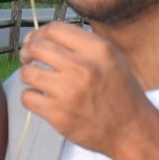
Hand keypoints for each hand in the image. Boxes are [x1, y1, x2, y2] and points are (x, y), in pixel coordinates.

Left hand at [19, 21, 151, 156]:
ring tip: (37, 80)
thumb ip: (83, 44)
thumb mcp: (112, 58)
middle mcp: (83, 68)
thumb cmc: (120, 94)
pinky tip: (40, 98)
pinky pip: (27, 97)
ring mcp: (69, 92)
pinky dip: (30, 96)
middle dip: (28, 51)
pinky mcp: (58, 114)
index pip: (55, 29)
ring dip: (28, 74)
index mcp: (98, 50)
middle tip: (28, 58)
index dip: (40, 33)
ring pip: (28, 72)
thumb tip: (43, 36)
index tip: (36, 41)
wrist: (131, 131)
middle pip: (37, 47)